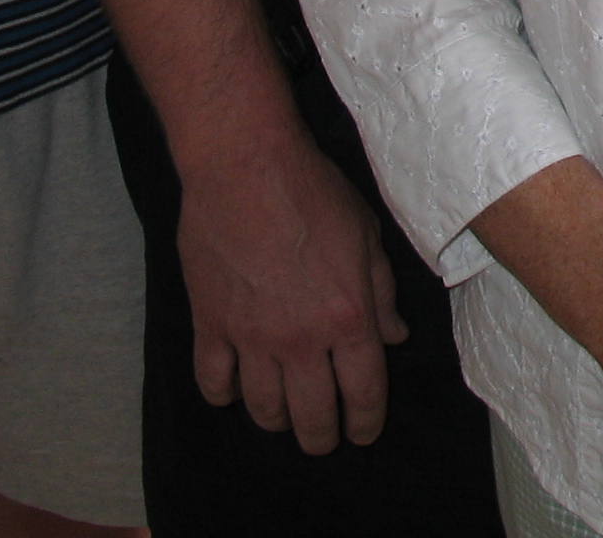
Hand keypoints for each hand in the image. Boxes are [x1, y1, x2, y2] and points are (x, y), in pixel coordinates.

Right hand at [175, 121, 407, 452]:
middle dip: (322, 437)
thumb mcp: (366, 235)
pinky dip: (225, 394)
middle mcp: (300, 339)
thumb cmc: (313, 192)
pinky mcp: (209, 326)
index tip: (363, 432)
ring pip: (264, 410)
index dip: (366, 422)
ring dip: (277, 420)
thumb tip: (393, 335)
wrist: (245, 166)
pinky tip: (235, 387)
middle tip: (323, 436)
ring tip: (284, 414)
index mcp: (348, 318)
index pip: (364, 393)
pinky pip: (214, 384)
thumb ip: (381, 291)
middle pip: (312, 417)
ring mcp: (250, 337)